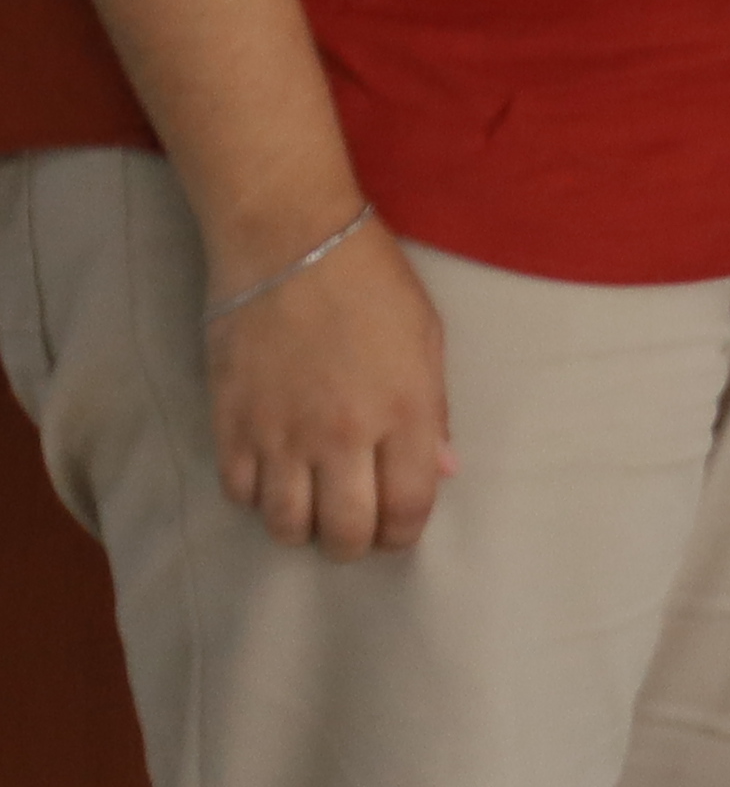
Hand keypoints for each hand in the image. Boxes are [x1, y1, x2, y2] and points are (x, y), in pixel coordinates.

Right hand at [208, 210, 452, 556]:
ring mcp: (281, 432)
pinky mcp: (231, 422)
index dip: (404, 534)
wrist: (288, 241)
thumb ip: (434, 412)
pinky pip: (240, 492)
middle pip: (346, 532)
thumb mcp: (426, 339)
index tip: (397, 532)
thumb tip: (442, 471)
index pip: (408, 507)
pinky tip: (271, 478)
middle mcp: (342, 434)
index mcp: (404, 412)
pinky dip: (256, 497)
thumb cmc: (371, 283)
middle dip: (354, 545)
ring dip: (303, 528)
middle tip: (353, 532)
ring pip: (287, 524)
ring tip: (311, 510)